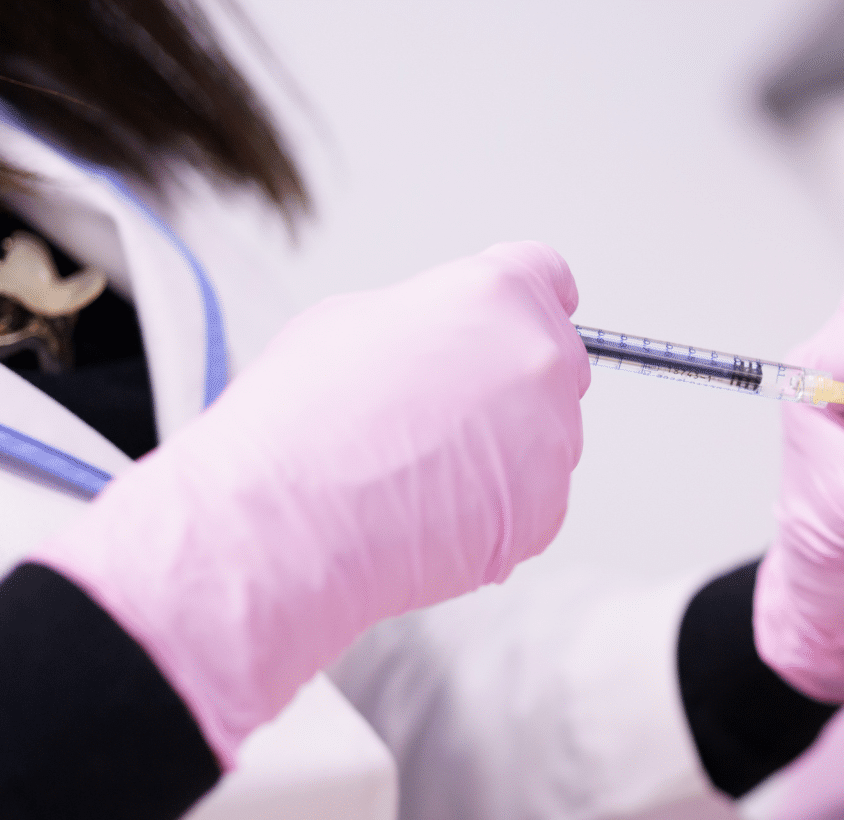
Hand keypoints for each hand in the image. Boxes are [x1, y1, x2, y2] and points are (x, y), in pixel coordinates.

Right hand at [35, 242, 588, 761]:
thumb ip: (429, 321)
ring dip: (504, 451)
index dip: (527, 300)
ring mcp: (555, 435)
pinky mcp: (548, 508)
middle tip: (445, 416)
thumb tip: (447, 343)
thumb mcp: (354, 321)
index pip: (547, 277)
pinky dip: (497, 511)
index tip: (511, 325)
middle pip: (554, 361)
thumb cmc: (302, 412)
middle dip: (513, 382)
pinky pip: (535, 502)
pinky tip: (432, 515)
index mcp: (495, 292)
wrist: (288, 516)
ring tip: (420, 473)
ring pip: (548, 438)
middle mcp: (539, 357)